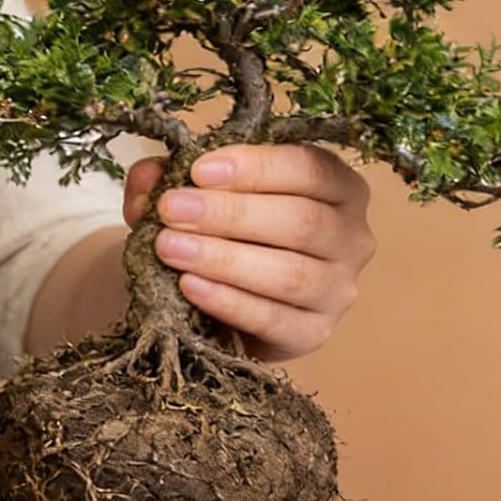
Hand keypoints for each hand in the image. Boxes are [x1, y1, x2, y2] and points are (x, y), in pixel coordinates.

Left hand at [124, 144, 375, 361]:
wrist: (234, 304)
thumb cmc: (231, 235)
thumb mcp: (204, 195)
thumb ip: (175, 179)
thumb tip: (148, 179)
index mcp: (338, 188)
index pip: (310, 169)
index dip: (256, 167)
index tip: (200, 170)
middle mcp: (352, 237)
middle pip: (300, 221)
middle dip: (230, 213)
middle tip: (172, 209)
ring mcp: (338, 290)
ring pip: (289, 273)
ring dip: (224, 259)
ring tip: (171, 247)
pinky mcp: (314, 333)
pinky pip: (273, 319)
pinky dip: (228, 302)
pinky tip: (189, 286)